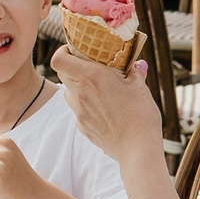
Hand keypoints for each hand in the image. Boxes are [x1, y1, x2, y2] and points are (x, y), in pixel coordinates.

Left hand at [50, 45, 165, 165]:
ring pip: (69, 92)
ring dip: (79, 87)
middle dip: (73, 66)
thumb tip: (136, 64)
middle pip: (62, 73)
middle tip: (91, 66)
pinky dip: (86, 106)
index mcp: (91, 77)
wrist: (138, 148)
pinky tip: (105, 109)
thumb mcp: (139, 87)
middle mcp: (79, 93)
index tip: (76, 50)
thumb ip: (134, 72)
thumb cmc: (140, 114)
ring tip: (100, 89)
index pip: (58, 59)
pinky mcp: (82, 127)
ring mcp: (78, 112)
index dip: (63, 51)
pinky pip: (79, 110)